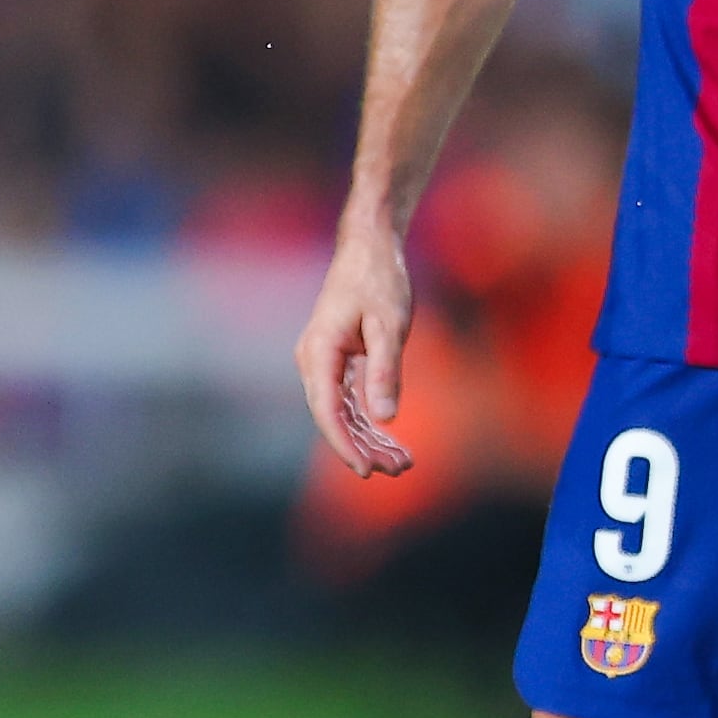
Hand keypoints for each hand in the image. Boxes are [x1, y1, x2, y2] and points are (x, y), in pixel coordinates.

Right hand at [296, 225, 419, 477]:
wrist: (369, 247)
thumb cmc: (378, 279)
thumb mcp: (389, 324)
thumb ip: (386, 370)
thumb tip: (385, 417)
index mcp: (319, 351)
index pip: (327, 410)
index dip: (345, 444)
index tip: (367, 470)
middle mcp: (314, 361)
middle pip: (334, 418)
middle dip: (364, 448)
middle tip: (399, 469)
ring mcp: (323, 363)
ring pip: (343, 413)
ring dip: (369, 439)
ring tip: (403, 463)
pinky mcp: (338, 362)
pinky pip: (349, 400)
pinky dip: (369, 421)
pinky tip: (392, 441)